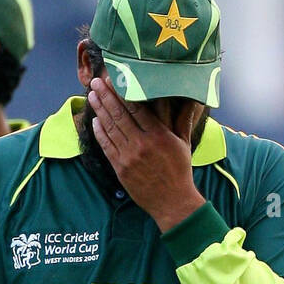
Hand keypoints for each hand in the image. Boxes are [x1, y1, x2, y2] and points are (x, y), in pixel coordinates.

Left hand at [85, 77, 205, 230]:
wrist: (172, 202)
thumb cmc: (180, 171)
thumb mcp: (184, 143)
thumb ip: (182, 120)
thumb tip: (191, 99)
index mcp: (159, 135)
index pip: (136, 108)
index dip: (122, 92)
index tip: (113, 80)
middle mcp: (142, 144)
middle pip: (119, 115)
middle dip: (105, 96)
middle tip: (95, 82)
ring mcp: (129, 157)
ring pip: (110, 128)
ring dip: (99, 110)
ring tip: (92, 96)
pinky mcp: (121, 168)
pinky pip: (107, 146)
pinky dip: (100, 132)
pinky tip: (95, 120)